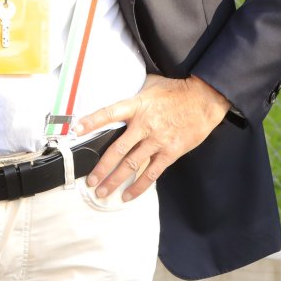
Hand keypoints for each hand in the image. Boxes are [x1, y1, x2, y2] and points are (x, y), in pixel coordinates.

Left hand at [75, 74, 230, 201]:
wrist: (204, 100)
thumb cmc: (176, 91)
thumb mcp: (151, 85)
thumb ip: (134, 95)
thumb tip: (116, 94)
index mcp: (138, 105)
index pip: (110, 113)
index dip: (92, 121)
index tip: (76, 130)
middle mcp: (145, 124)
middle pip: (118, 149)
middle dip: (102, 167)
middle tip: (90, 181)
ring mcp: (158, 140)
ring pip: (132, 164)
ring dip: (116, 180)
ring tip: (103, 192)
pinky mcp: (170, 152)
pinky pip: (152, 172)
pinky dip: (139, 186)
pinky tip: (128, 195)